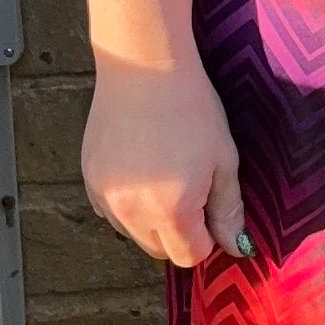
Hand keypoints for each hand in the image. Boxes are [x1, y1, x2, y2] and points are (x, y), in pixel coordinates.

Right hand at [81, 54, 249, 264]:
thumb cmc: (192, 110)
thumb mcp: (223, 160)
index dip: (205, 239)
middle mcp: (132, 214)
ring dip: (149, 220)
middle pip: (158, 250)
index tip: (209, 208)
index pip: (189, 256)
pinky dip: (125, 203)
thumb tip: (236, 248)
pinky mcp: (89, 179)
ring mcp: (105, 198)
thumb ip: (228, 210)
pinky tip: (138, 168)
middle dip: (177, 233)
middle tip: (188, 189)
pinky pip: (110, 211)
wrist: (143, 67)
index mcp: (172, 213)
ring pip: (131, 233)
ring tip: (162, 175)